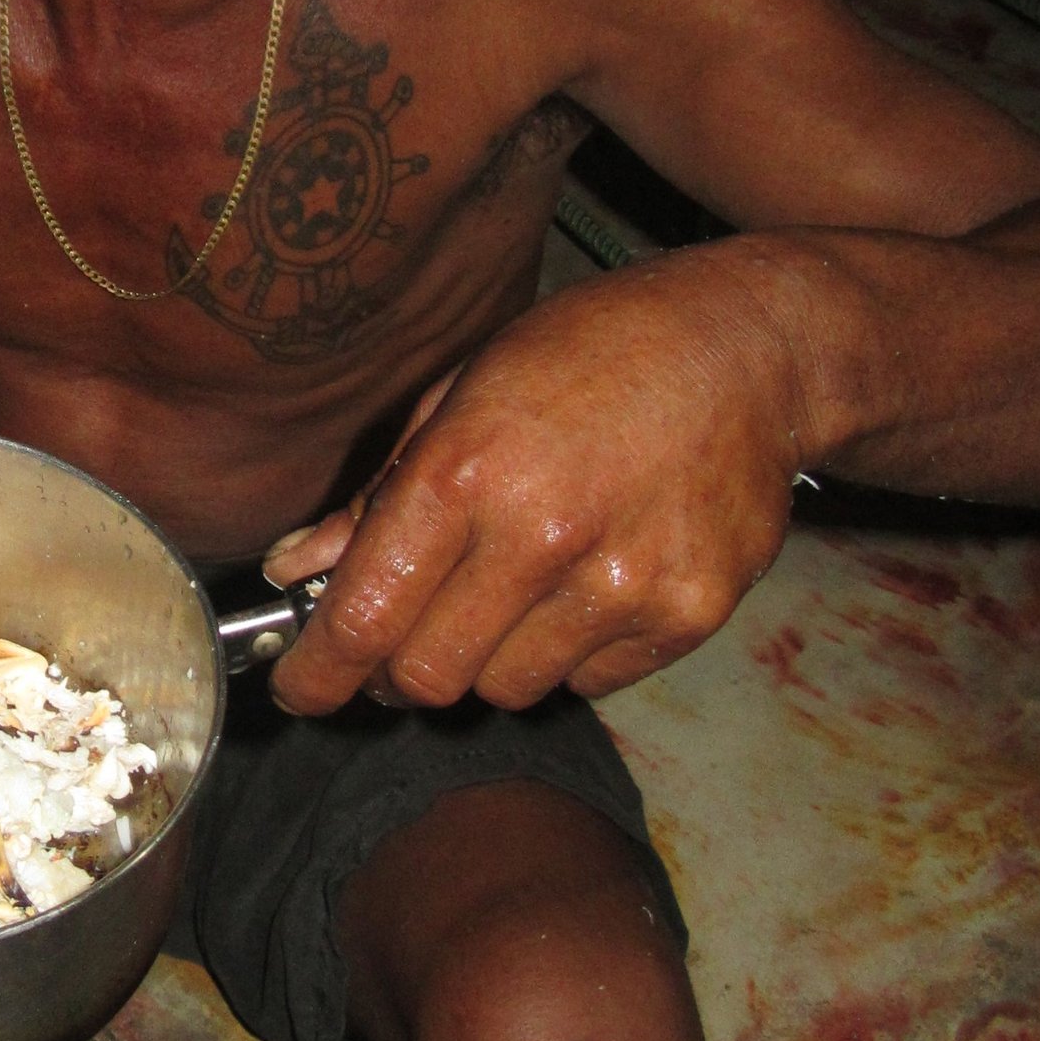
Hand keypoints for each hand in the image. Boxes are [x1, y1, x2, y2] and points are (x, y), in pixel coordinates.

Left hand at [262, 242, 813, 711]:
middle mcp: (542, 536)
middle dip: (394, 673)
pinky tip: (580, 582)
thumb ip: (374, 497)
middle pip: (429, 678)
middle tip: (395, 642)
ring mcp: (623, 584)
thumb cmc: (585, 355)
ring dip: (484, 659)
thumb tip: (295, 570)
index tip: (298, 690)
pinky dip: (565, 652)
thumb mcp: (458, 395)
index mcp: (468, 470)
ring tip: (505, 588)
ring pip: (506, 690)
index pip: (365, 616)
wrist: (745, 350)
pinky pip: (588, 682)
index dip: (316, 673)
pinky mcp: (687, 616)